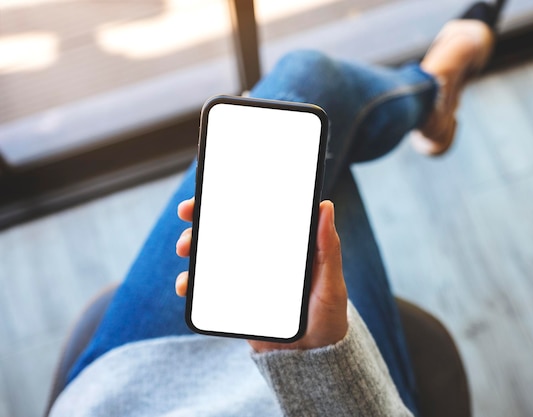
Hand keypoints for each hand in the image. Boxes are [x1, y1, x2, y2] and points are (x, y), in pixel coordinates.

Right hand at [176, 198, 347, 351]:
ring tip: (185, 248)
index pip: (256, 214)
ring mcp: (244, 278)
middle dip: (202, 219)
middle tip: (188, 214)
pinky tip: (186, 285)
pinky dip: (191, 284)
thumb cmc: (327, 316)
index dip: (233, 197)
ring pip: (211, 256)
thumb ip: (328, 248)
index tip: (212, 187)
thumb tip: (326, 205)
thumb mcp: (331, 282)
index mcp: (284, 246)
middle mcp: (261, 257)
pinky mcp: (232, 301)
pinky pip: (207, 289)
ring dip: (192, 247)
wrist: (311, 358)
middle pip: (227, 231)